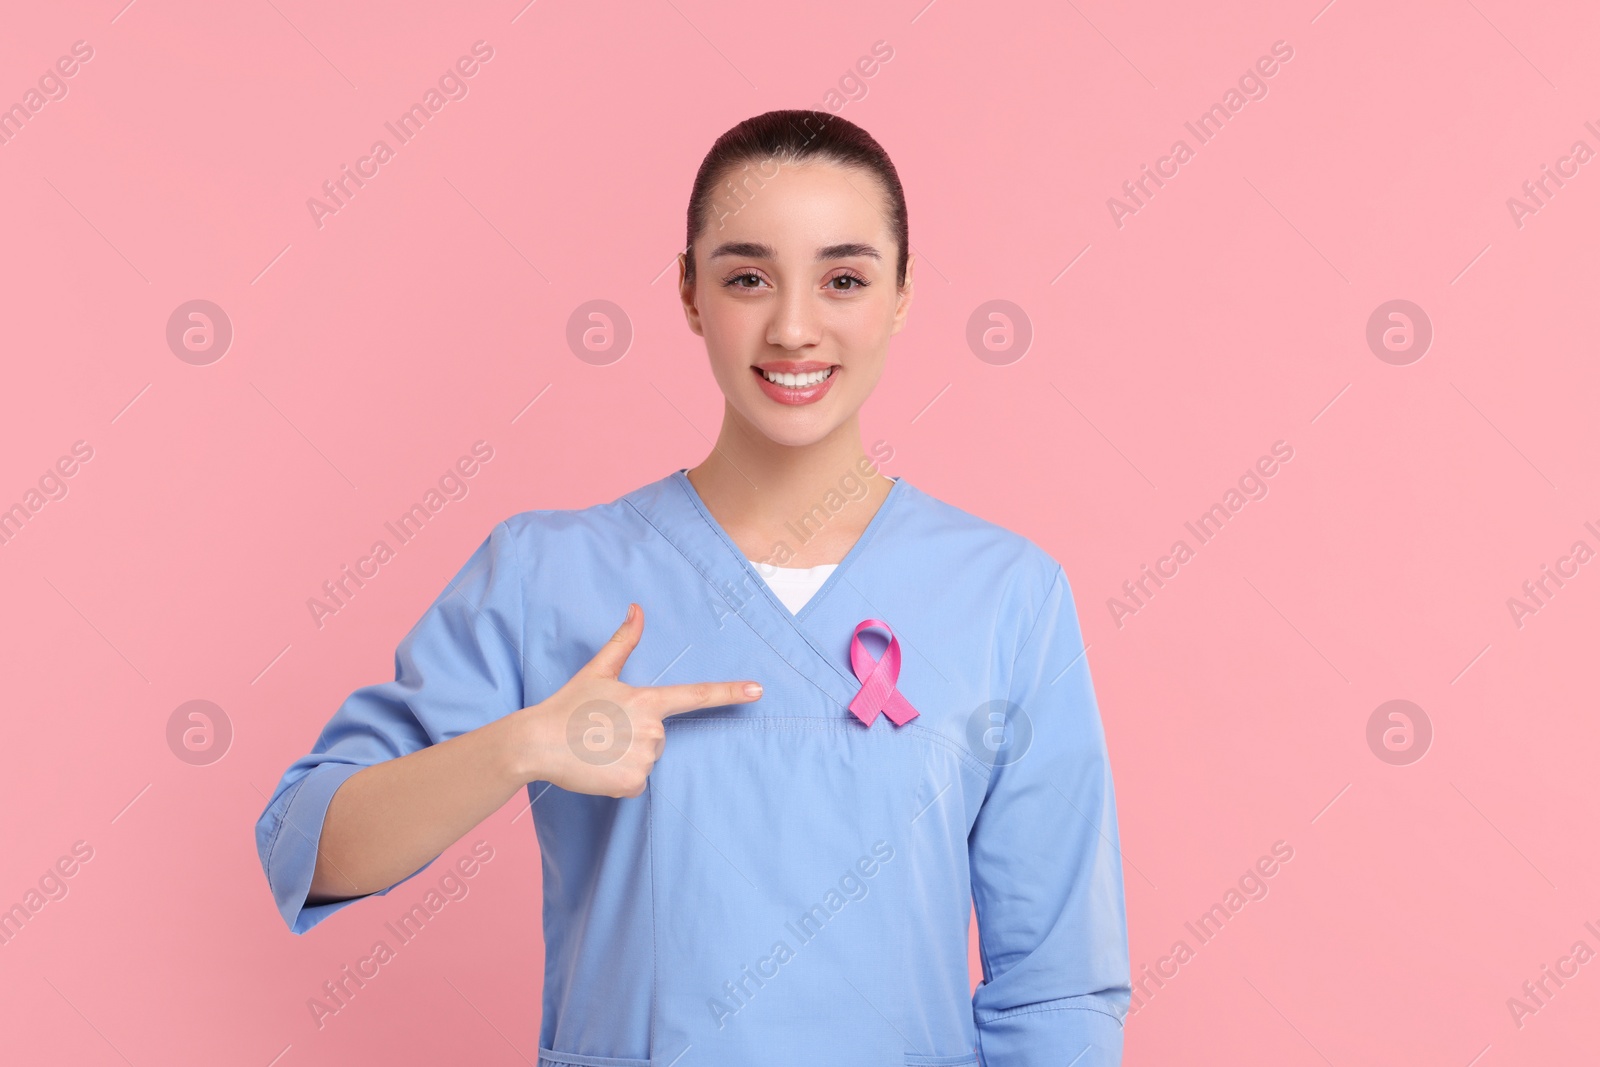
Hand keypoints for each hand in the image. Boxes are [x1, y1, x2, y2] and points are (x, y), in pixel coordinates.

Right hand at [505, 602, 761, 797]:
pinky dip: (619, 779)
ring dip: (626, 757)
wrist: (537, 743)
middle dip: (635, 735)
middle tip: (602, 731)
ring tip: (597, 749)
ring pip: (648, 759)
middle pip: (659, 735)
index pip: (697, 695)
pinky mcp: (633, 782)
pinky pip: (636, 782)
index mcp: (647, 700)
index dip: (730, 692)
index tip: (758, 691)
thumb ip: (623, 641)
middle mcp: (652, 729)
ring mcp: (645, 757)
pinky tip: (598, 768)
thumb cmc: (567, 705)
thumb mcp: (596, 671)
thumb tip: (637, 608)